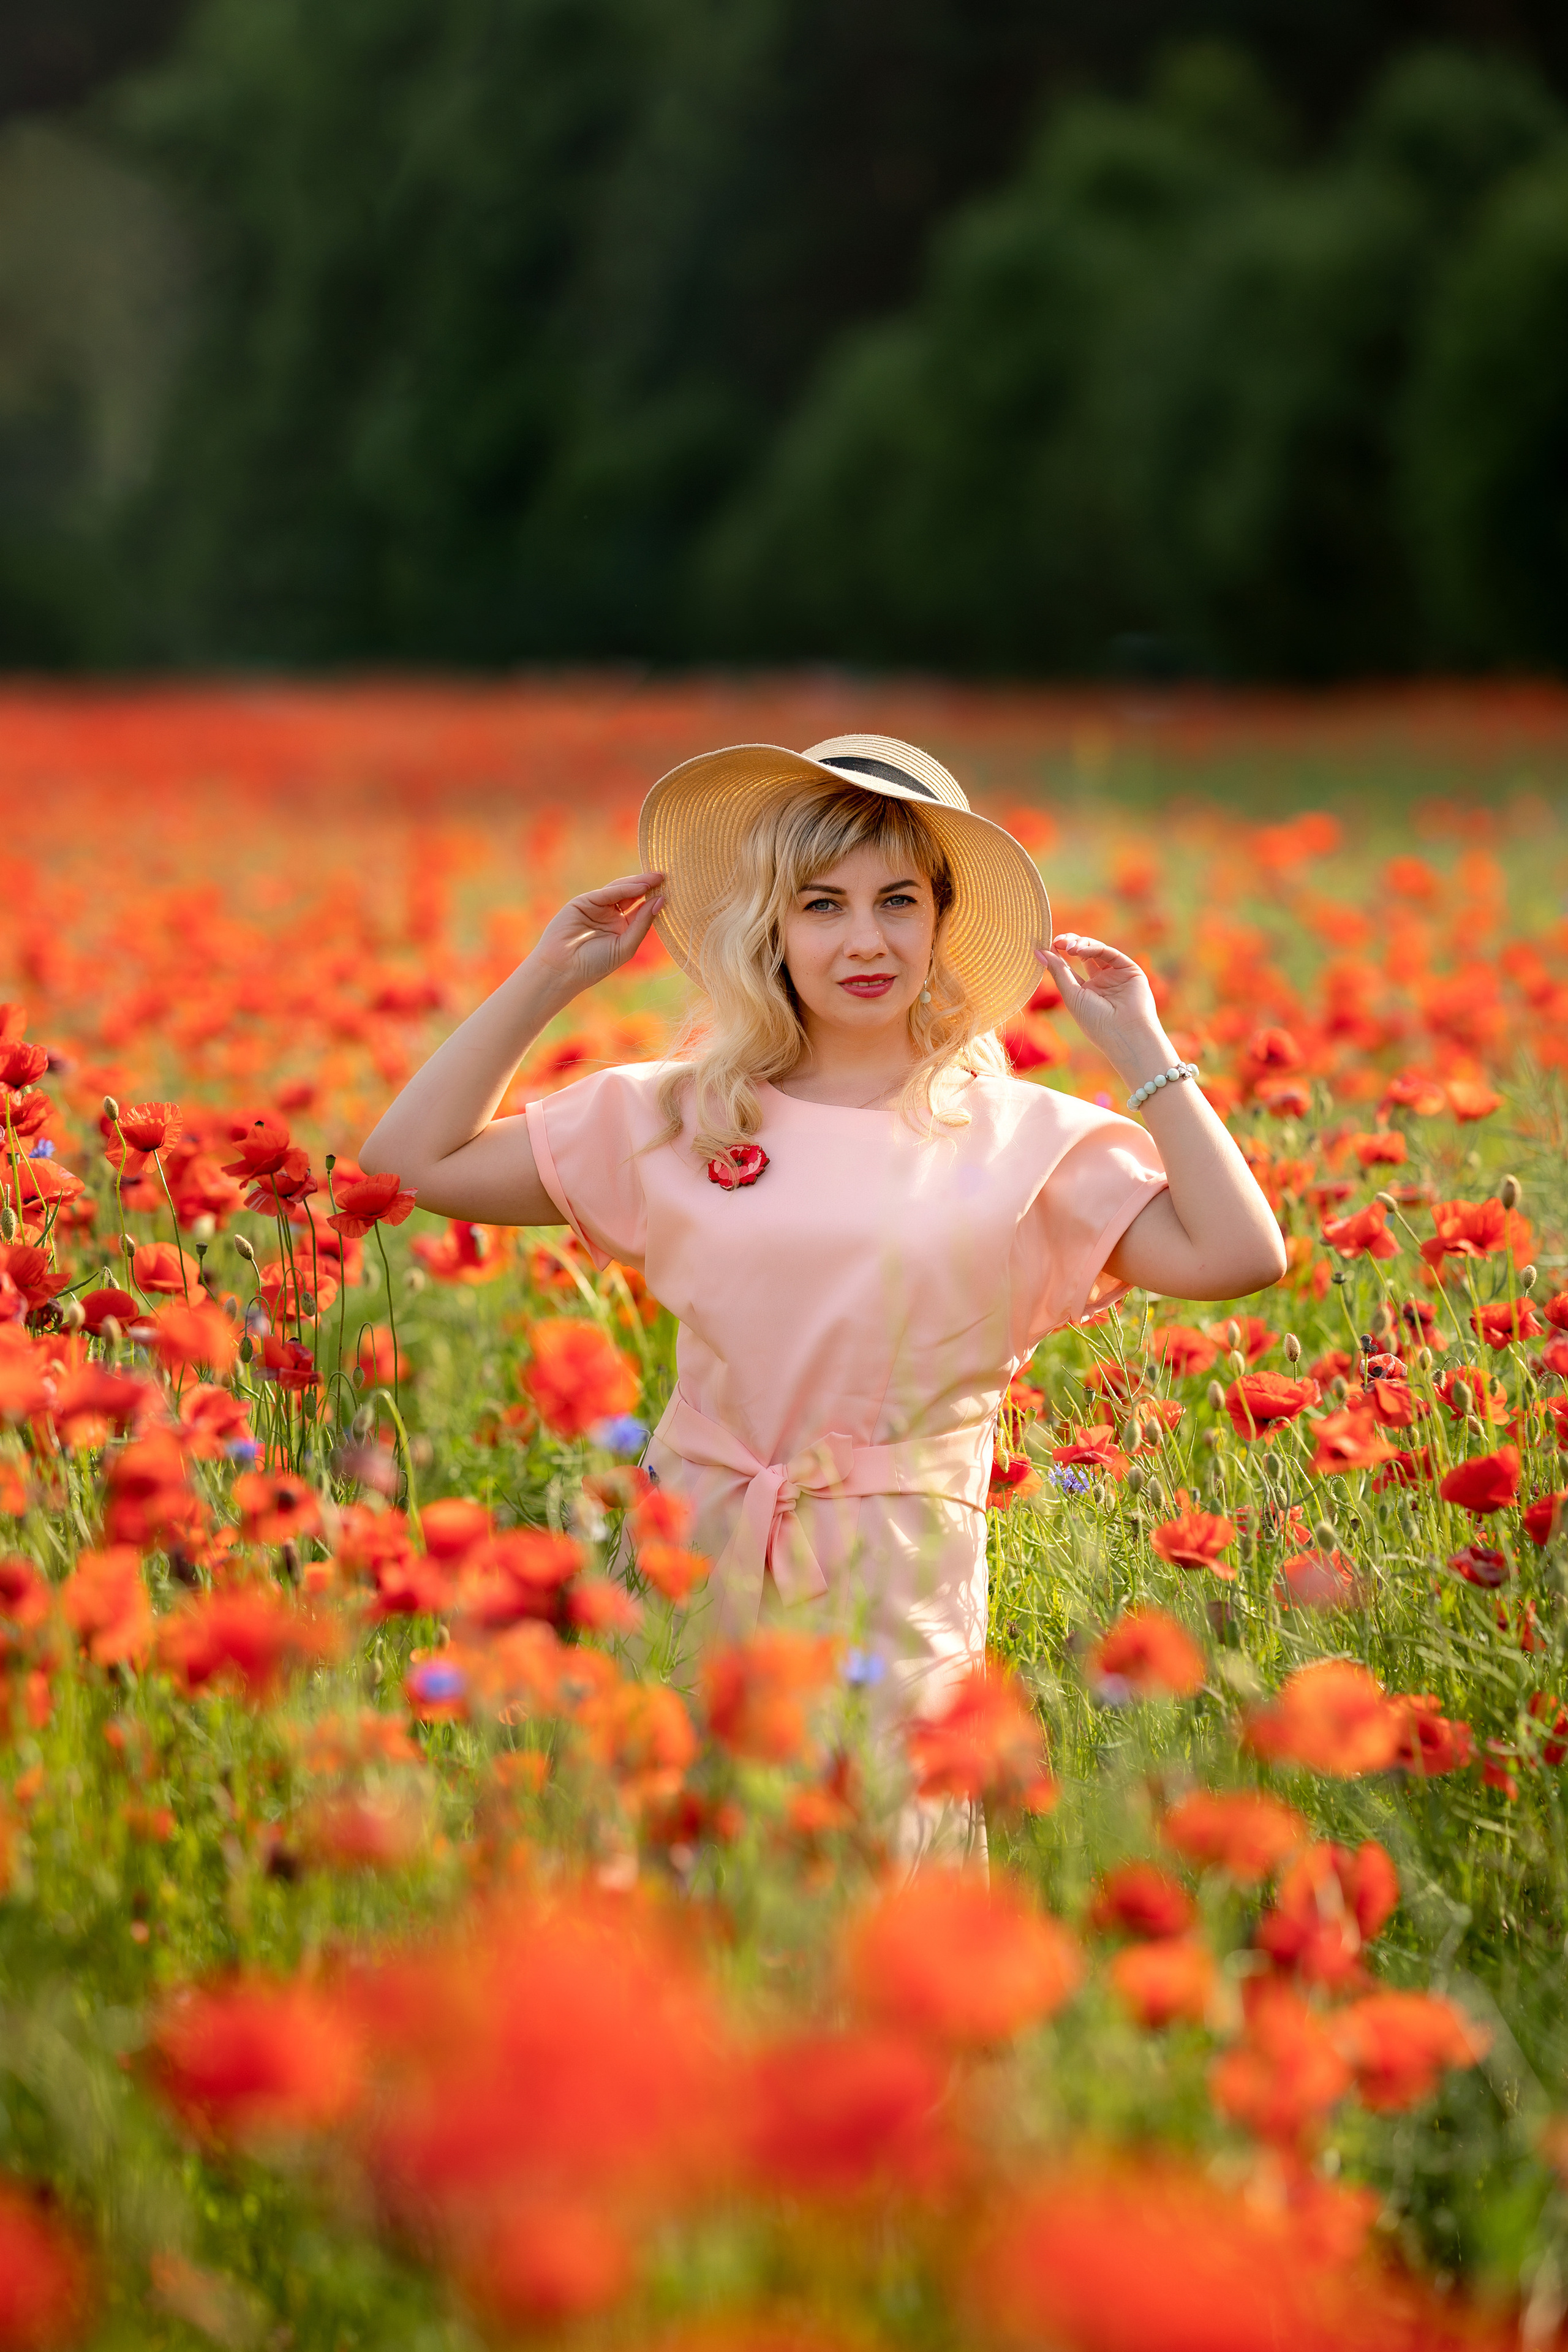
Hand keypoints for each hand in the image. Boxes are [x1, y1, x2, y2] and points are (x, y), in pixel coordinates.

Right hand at [530, 872, 665, 995]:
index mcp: (621, 929)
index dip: (655, 901)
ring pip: (621, 891)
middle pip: (633, 896)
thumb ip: (643, 923)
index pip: (641, 910)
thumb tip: (660, 901)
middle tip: (667, 877)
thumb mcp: (626, 945)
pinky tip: (640, 887)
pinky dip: (624, 889)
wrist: (563, 970)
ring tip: (657, 878)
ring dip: (639, 883)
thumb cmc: (594, 965)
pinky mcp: (584, 902)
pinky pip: (607, 893)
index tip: (672, 892)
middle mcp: (610, 916)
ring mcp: (597, 908)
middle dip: (649, 887)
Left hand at [1039, 933, 1170, 1086]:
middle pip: (1083, 953)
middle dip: (1070, 943)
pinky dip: (1094, 947)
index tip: (1046, 946)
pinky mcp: (1129, 969)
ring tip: (1069, 947)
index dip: (1058, 954)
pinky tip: (1080, 950)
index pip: (1069, 967)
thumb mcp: (1072, 995)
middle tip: (1058, 941)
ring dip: (1081, 944)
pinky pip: (1110, 953)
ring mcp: (1116, 974)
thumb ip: (1057, 972)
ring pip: (1096, 950)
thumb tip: (1038, 952)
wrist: (1124, 1033)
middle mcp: (1101, 981)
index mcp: (1086, 991)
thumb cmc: (1096, 1021)